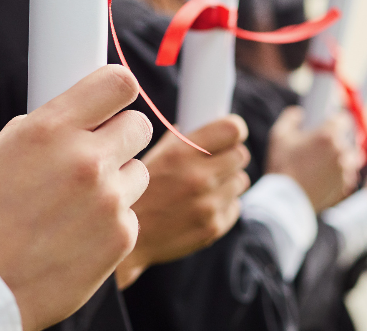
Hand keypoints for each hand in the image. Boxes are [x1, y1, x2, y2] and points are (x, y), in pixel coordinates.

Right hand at [0, 65, 151, 330]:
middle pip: (139, 124)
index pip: (117, 83)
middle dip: (121, 136)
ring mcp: (108, 199)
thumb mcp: (4, 152)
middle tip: (98, 154)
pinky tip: (77, 234)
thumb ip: (51, 126)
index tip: (114, 101)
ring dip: (117, 181)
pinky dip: (111, 221)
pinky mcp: (122, 235)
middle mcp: (85, 159)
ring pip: (139, 171)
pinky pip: (131, 213)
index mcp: (50, 130)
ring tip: (78, 204)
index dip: (118, 91)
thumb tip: (85, 110)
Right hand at [115, 115, 251, 287]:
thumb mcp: (151, 157)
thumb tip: (197, 125)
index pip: (233, 129)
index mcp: (182, 153)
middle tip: (216, 161)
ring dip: (228, 181)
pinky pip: (235, 206)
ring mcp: (208, 205)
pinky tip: (202, 206)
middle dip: (230, 156)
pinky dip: (224, 205)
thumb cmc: (137, 194)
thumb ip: (178, 140)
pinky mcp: (214, 227)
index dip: (234, 130)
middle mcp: (199, 178)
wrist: (125, 241)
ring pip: (241, 181)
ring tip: (206, 187)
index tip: (231, 134)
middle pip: (241, 155)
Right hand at [265, 107, 360, 211]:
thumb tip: (299, 112)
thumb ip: (290, 117)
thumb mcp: (279, 135)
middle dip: (338, 139)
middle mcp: (341, 151)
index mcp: (327, 135)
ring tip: (326, 161)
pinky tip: (327, 175)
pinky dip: (341, 174)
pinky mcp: (345, 185)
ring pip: (351, 157)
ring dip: (342, 156)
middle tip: (323, 145)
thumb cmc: (281, 166)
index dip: (336, 120)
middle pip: (348, 138)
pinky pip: (348, 174)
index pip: (343, 119)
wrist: (285, 201)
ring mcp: (345, 170)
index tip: (330, 123)